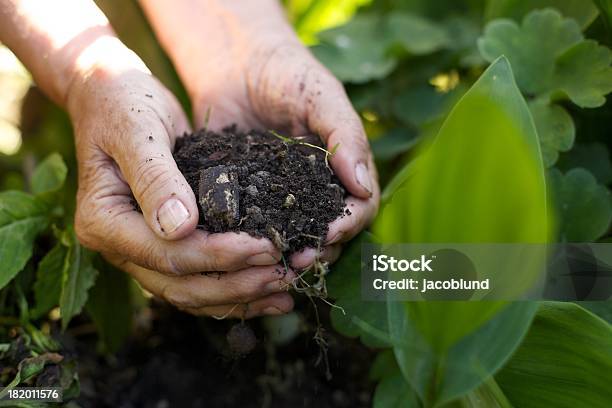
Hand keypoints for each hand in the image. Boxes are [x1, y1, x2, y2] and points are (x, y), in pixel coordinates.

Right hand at [67, 38, 294, 317]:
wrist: (112, 95)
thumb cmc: (123, 103)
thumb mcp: (139, 130)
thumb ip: (156, 177)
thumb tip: (180, 228)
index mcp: (103, 222)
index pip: (167, 254)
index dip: (220, 256)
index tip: (267, 247)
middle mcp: (118, 246)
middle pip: (181, 285)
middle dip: (237, 285)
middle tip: (286, 275)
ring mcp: (139, 251)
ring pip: (191, 292)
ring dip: (240, 296)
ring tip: (286, 291)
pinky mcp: (163, 246)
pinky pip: (197, 279)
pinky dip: (233, 289)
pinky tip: (269, 291)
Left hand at [169, 19, 379, 268]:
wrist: (235, 63)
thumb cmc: (288, 72)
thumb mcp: (322, 97)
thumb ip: (345, 136)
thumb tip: (363, 187)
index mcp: (343, 170)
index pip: (360, 208)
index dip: (349, 225)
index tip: (328, 232)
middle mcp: (316, 190)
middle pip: (330, 232)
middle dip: (318, 249)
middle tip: (297, 260)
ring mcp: (282, 197)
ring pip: (294, 237)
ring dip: (287, 254)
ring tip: (272, 263)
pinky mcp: (247, 198)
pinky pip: (254, 226)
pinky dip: (251, 241)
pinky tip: (240, 249)